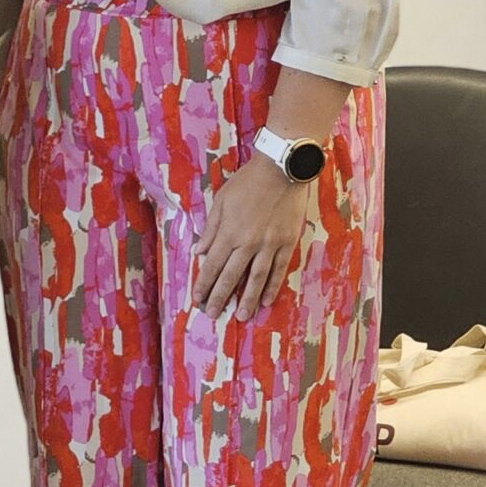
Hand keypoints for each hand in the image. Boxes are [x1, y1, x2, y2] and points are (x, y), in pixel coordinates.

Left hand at [194, 157, 310, 320]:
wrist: (281, 170)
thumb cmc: (247, 182)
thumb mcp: (221, 200)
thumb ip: (211, 228)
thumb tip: (198, 252)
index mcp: (229, 232)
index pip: (213, 264)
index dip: (204, 283)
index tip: (198, 299)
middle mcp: (248, 242)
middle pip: (232, 276)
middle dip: (221, 297)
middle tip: (214, 315)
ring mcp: (270, 244)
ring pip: (257, 278)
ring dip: (248, 299)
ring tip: (242, 316)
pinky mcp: (287, 242)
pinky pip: (278, 269)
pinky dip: (272, 286)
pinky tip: (265, 300)